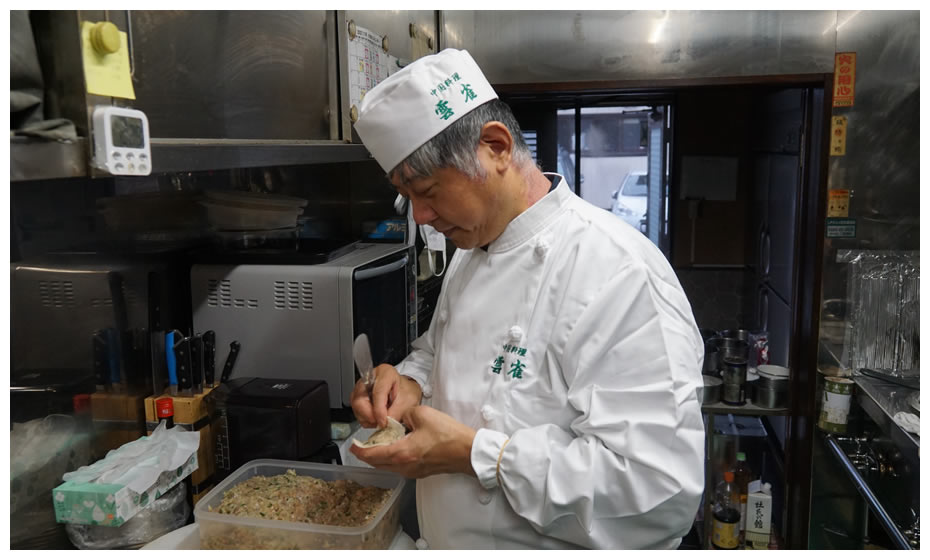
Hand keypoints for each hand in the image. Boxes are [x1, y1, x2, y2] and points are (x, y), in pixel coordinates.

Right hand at [350, 364, 421, 428]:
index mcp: (385, 373)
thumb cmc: (406, 392)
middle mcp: (370, 377)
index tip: (384, 422)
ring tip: (379, 421)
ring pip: (356, 405)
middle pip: (360, 398)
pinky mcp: (357, 396)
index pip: (377, 392)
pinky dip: (365, 419)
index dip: (379, 410)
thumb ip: (396, 412)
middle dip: (369, 415)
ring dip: (366, 418)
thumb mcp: (408, 402)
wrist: (404, 392)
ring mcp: (361, 386)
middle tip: (379, 423)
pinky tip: (375, 419)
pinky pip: (356, 410)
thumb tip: (385, 423)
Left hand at [350, 405, 476, 478]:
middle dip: (368, 454)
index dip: (359, 451)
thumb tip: (399, 419)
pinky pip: (399, 467)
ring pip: (388, 466)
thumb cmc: (448, 435)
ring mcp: (413, 472)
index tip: (353, 446)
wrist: (467, 452)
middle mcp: (404, 466)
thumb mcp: (422, 414)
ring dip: (380, 457)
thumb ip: (404, 415)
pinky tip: (396, 447)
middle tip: (362, 444)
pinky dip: (392, 458)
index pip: (372, 454)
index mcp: (401, 453)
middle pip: (378, 464)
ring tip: (378, 444)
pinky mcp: (421, 472)